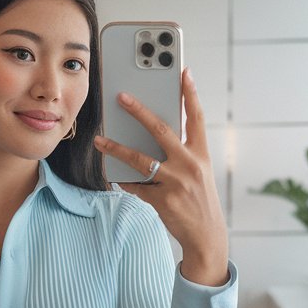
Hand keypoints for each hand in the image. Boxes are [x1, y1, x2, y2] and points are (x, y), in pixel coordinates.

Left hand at [94, 68, 228, 285]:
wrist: (207, 237)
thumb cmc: (198, 200)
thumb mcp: (198, 173)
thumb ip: (179, 154)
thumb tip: (149, 136)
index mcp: (201, 154)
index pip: (196, 118)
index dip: (190, 94)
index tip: (184, 71)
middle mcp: (190, 165)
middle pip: (161, 130)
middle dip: (139, 111)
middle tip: (122, 96)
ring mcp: (176, 183)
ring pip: (140, 159)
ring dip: (116, 148)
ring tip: (100, 140)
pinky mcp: (163, 200)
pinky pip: (135, 186)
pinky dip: (123, 180)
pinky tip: (113, 174)